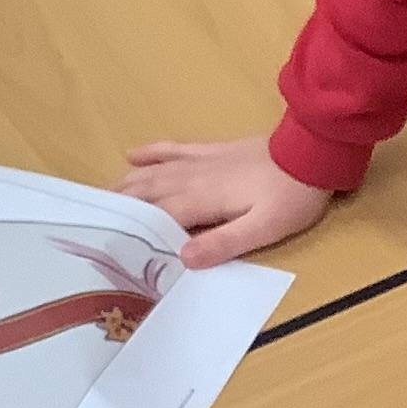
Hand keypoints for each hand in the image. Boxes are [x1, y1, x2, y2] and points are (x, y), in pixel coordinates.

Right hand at [119, 136, 331, 266]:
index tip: (107, 245)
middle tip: (93, 220)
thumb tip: (182, 258)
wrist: (313, 152)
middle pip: (148, 193)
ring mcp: (203, 161)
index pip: (159, 218)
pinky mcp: (214, 151)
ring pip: (154, 172)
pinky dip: (151, 152)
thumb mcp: (263, 229)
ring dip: (127, 184)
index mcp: (203, 200)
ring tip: (102, 196)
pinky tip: (133, 154)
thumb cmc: (292, 196)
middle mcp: (194, 178)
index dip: (134, 231)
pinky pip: (175, 149)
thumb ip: (223, 243)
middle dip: (121, 206)